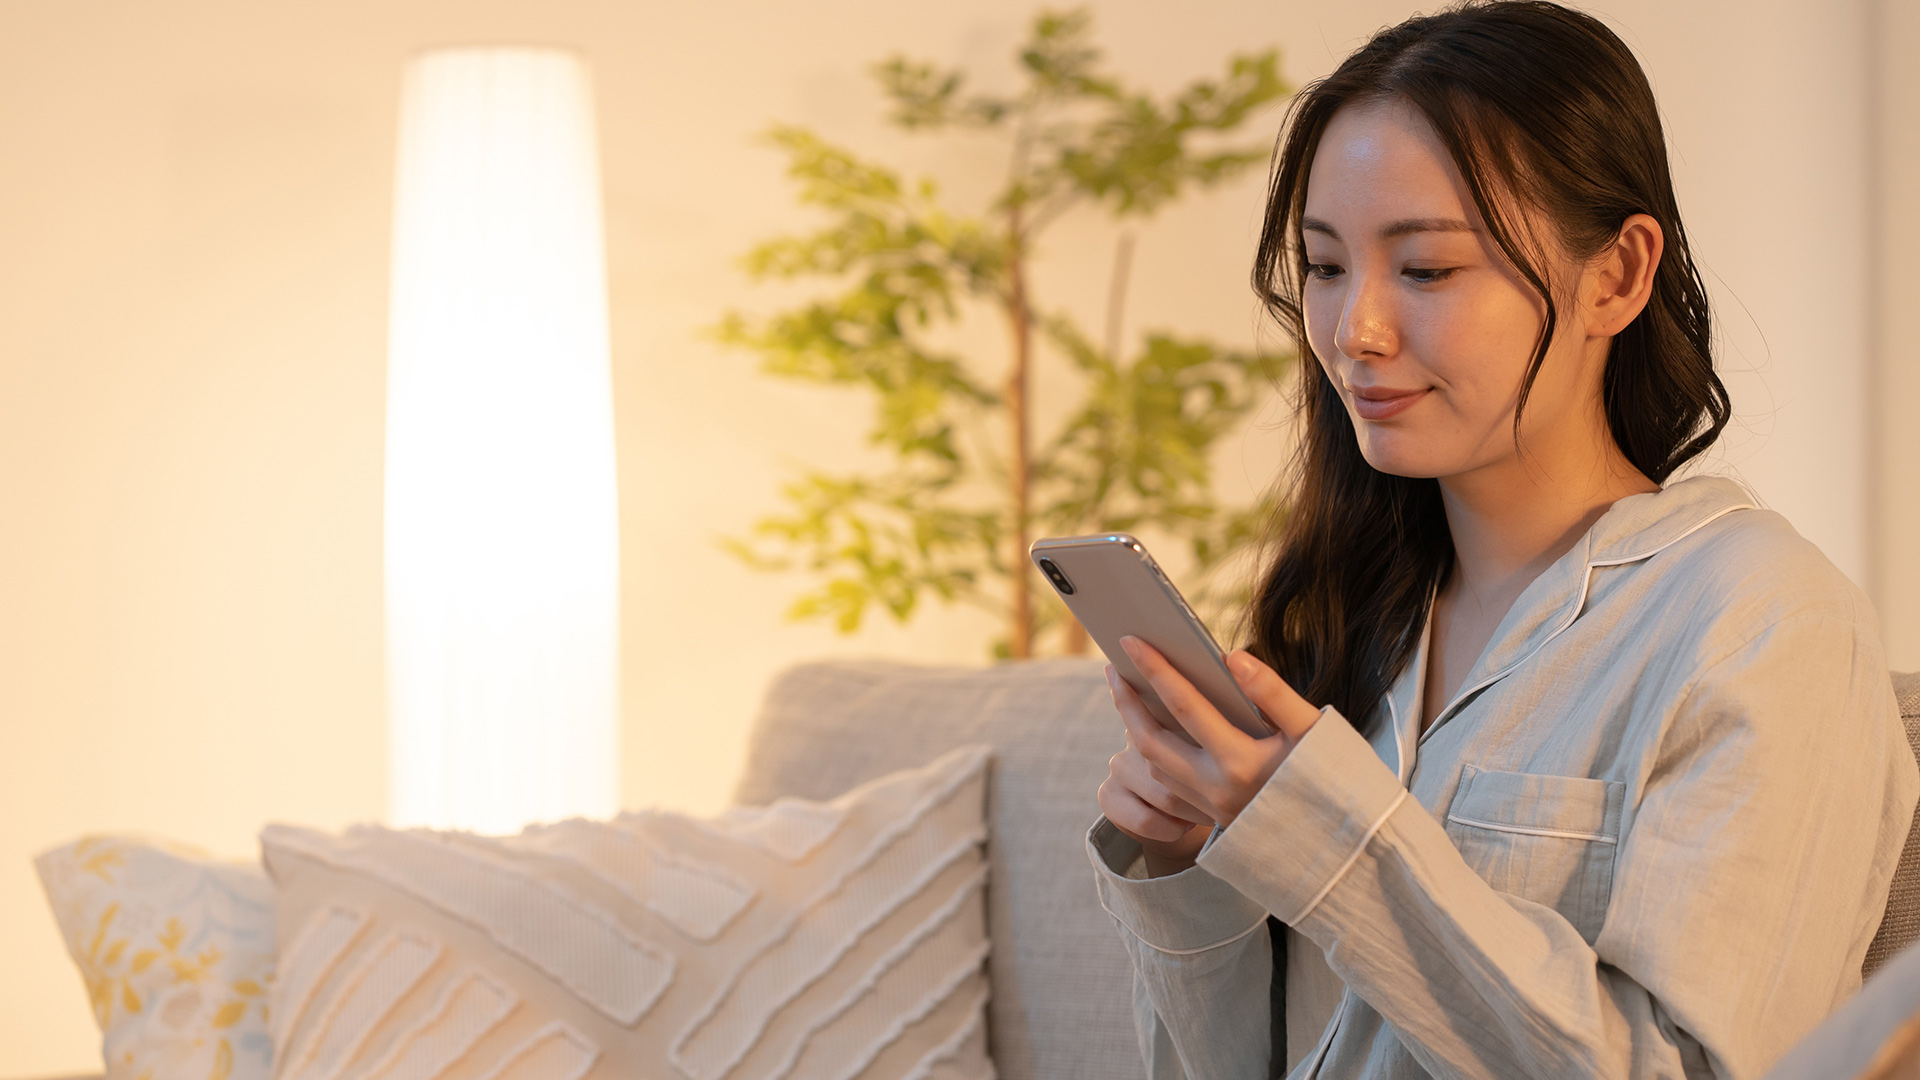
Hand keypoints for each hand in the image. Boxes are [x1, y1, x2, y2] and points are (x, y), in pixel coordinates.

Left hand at [1096, 638, 1321, 873]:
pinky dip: (1151, 756)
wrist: (1342, 842)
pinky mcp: (1210, 819)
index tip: (1132, 641)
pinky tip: (1151, 730)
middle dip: (1126, 702)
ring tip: (1129, 693)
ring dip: (1135, 729)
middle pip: (1150, 741)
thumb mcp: (1312, 730)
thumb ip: (1272, 692)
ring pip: (1152, 767)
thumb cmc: (1332, 777)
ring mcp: (1209, 809)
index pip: (1185, 706)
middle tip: (1112, 669)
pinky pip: (1165, 786)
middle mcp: (1216, 789)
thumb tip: (1231, 657)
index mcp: (1241, 762)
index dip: (1156, 670)